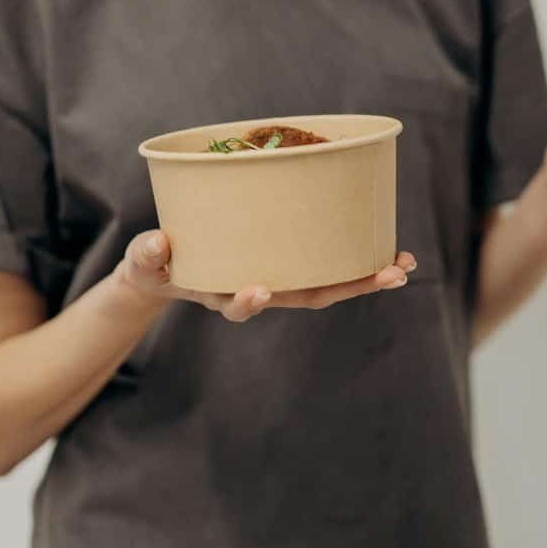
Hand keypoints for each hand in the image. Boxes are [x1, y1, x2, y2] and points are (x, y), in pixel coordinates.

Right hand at [113, 230, 416, 321]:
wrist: (169, 268)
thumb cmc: (156, 264)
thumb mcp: (144, 263)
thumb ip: (147, 256)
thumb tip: (156, 244)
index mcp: (222, 293)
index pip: (240, 303)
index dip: (249, 301)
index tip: (258, 290)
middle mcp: (259, 291)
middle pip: (307, 296)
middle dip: (350, 287)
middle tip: (390, 276)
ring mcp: (278, 279)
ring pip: (327, 284)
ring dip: (366, 277)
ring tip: (403, 266)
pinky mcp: (287, 262)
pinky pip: (324, 264)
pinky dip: (355, 259)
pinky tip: (385, 249)